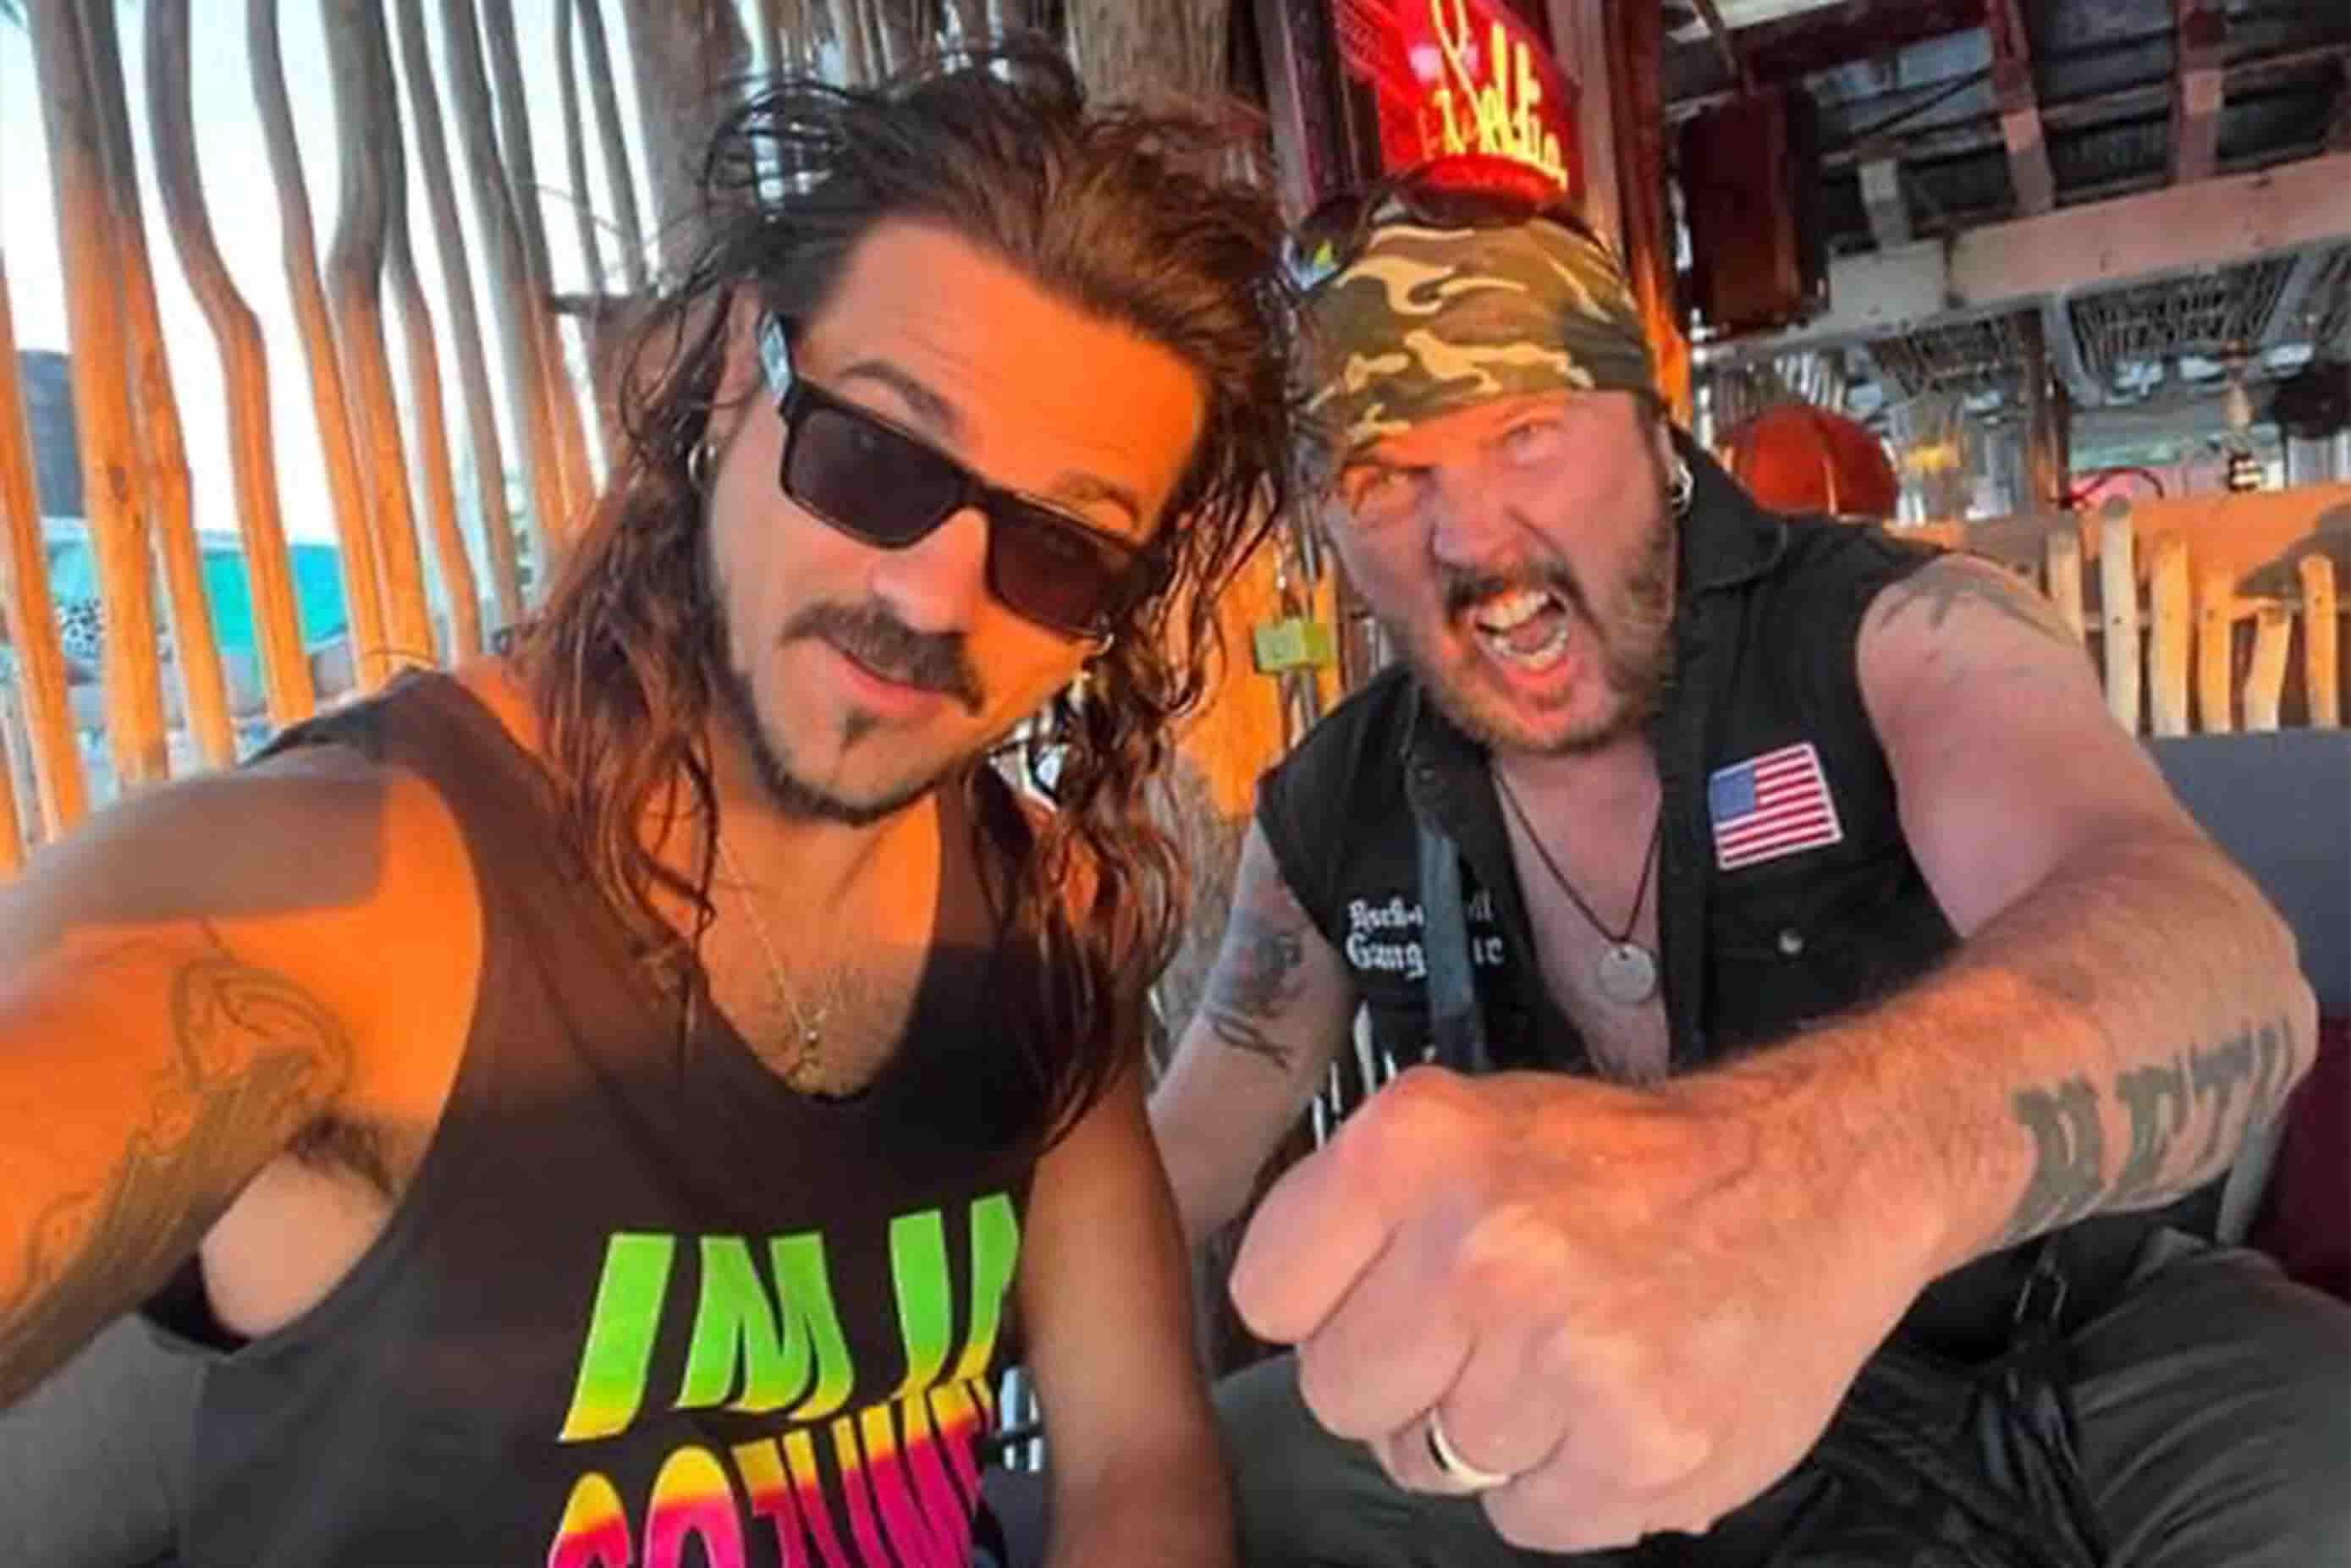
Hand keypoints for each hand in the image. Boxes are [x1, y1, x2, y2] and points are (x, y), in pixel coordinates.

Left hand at [1226, 1066, 1938, 1551]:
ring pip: (1435, 1465)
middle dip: (1402, 1380)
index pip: (1268, 1295)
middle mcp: (1482, 1249)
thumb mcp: (1475, 1122)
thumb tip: (1277, 1309)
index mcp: (1418, 1148)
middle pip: (1341, 1396)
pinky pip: (1527, 1519)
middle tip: (1483, 1331)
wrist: (1817, 1180)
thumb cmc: (1633, 1163)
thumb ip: (1363, 1210)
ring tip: (1570, 1351)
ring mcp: (1562, 1358)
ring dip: (1495, 1429)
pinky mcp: (1638, 1452)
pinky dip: (1567, 1481)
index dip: (1319, 1308)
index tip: (1369, 1297)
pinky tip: (1613, 1402)